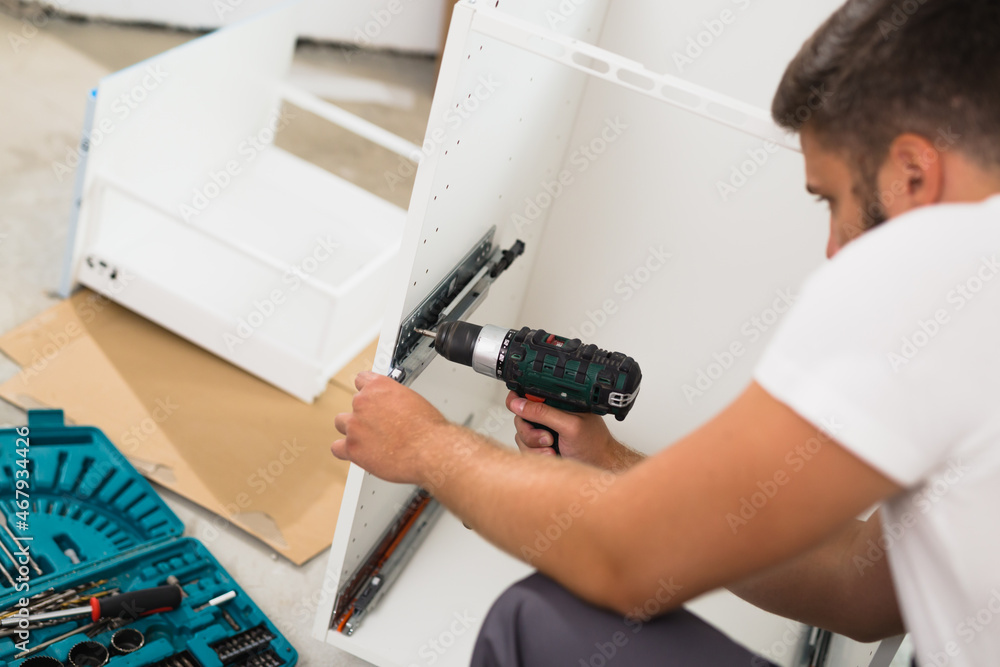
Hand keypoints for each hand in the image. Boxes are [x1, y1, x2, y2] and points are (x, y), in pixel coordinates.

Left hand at [332, 372, 452, 484]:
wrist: (429, 450)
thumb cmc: (427, 428)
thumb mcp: (414, 400)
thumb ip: (396, 400)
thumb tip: (395, 406)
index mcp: (378, 387)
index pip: (361, 380)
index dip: (367, 391)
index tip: (370, 398)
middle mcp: (362, 403)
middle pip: (353, 404)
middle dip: (364, 413)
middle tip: (378, 424)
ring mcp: (355, 426)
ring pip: (341, 423)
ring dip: (352, 429)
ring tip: (367, 438)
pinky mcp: (352, 448)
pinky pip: (337, 448)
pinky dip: (345, 450)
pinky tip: (356, 452)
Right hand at [505, 391, 634, 468]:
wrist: (598, 467)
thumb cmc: (593, 445)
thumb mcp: (569, 426)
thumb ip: (543, 413)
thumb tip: (519, 404)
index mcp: (557, 402)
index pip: (530, 393)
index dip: (518, 398)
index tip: (515, 406)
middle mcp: (548, 415)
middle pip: (520, 417)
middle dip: (530, 431)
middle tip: (548, 437)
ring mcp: (543, 431)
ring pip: (521, 435)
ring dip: (534, 446)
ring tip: (553, 448)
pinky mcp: (540, 446)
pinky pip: (525, 449)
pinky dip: (536, 454)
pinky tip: (552, 454)